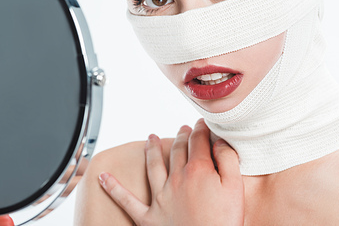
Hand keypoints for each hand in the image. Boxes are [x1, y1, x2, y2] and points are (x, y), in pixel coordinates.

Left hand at [99, 119, 243, 225]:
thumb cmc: (223, 223)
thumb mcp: (235, 189)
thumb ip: (228, 161)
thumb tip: (219, 142)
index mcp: (198, 171)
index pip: (198, 141)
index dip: (200, 129)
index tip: (201, 124)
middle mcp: (176, 179)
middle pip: (176, 150)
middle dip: (181, 136)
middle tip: (183, 129)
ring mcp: (160, 197)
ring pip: (153, 166)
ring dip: (151, 150)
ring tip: (150, 138)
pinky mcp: (148, 217)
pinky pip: (126, 200)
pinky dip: (113, 188)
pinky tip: (103, 177)